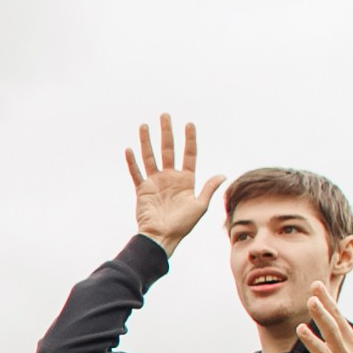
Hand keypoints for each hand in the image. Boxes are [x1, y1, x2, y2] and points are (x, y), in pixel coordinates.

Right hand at [124, 113, 224, 252]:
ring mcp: (155, 182)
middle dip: (167, 132)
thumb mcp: (199, 206)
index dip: (190, 140)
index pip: (189, 155)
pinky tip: (129, 149)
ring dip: (147, 142)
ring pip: (150, 157)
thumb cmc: (182, 225)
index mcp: (186, 181)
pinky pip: (136, 173)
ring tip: (145, 126)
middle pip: (168, 150)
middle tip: (165, 115)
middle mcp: (170, 178)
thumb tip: (223, 175)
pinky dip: (132, 162)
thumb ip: (208, 189)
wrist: (161, 237)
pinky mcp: (142, 190)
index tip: (189, 124)